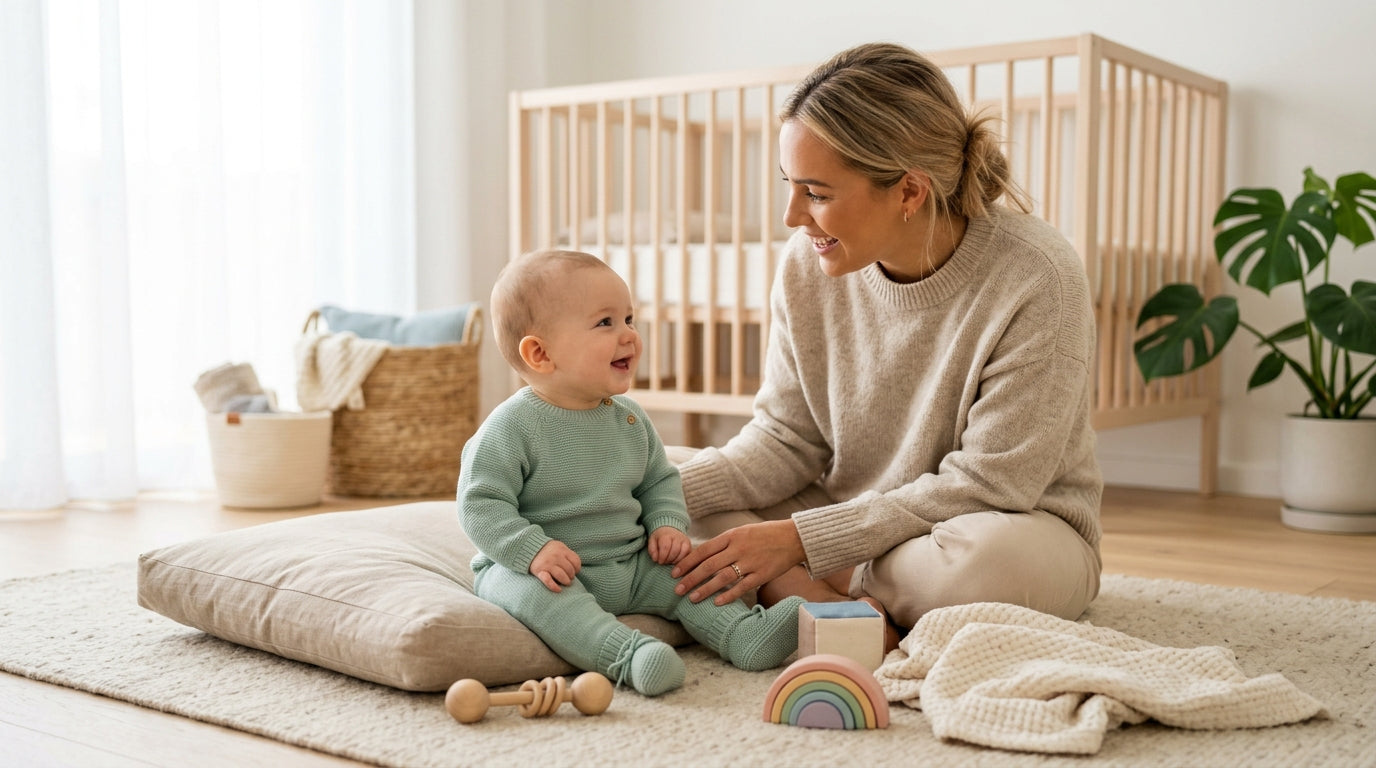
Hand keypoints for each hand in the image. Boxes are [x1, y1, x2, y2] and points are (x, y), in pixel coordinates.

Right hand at [530, 540, 580, 591]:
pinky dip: (554, 587)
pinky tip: (558, 590)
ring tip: (565, 582)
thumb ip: (568, 554)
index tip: (575, 571)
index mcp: (562, 550)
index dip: (577, 569)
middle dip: (571, 576)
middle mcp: (555, 556)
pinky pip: (548, 581)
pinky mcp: (539, 571)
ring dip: (566, 581)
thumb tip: (576, 569)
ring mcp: (547, 564)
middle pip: (570, 570)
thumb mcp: (559, 547)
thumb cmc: (548, 550)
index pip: (576, 561)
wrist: (528, 548)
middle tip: (569, 578)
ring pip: (562, 576)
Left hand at [648, 526, 691, 564]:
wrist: (669, 529)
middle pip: (674, 551)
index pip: (665, 547)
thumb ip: (652, 550)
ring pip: (682, 553)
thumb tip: (655, 559)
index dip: (662, 556)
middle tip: (664, 562)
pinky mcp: (689, 545)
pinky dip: (681, 560)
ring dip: (675, 561)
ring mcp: (684, 540)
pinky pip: (687, 555)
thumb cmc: (660, 537)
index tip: (659, 561)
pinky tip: (675, 561)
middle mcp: (677, 536)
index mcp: (666, 535)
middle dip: (668, 560)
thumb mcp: (652, 541)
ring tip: (669, 561)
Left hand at [671, 519, 804, 605]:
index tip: (675, 572)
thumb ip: (724, 543)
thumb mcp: (742, 532)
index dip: (687, 562)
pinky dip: (728, 595)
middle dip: (691, 578)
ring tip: (692, 598)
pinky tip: (716, 602)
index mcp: (732, 536)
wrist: (793, 538)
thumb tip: (702, 555)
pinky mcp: (762, 575)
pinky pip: (742, 587)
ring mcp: (751, 562)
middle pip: (709, 565)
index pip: (704, 550)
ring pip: (722, 578)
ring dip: (705, 589)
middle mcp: (739, 548)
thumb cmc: (765, 535)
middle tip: (677, 589)